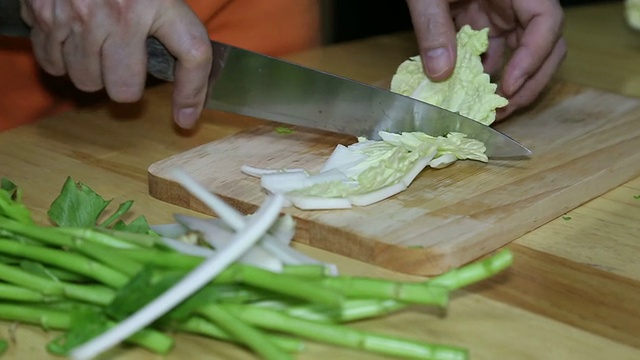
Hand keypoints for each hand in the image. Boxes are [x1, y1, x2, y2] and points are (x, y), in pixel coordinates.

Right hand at [20, 0, 211, 128]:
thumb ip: (176, 30)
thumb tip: (187, 96)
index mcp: (157, 1)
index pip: (193, 54)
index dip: (192, 93)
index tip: (185, 117)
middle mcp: (118, 12)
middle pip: (124, 90)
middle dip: (125, 84)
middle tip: (124, 64)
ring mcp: (77, 15)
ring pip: (86, 82)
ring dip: (93, 72)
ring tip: (97, 46)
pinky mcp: (43, 14)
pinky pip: (53, 64)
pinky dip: (62, 58)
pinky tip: (72, 37)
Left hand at [406, 0, 565, 118]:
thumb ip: (433, 27)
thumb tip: (440, 75)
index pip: (547, 20)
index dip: (533, 57)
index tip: (507, 86)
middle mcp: (519, 1)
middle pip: (546, 45)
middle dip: (530, 82)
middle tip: (504, 112)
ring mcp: (504, 13)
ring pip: (523, 54)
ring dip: (510, 85)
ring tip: (488, 112)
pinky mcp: (486, 22)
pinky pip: (496, 53)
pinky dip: (487, 75)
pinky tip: (469, 95)